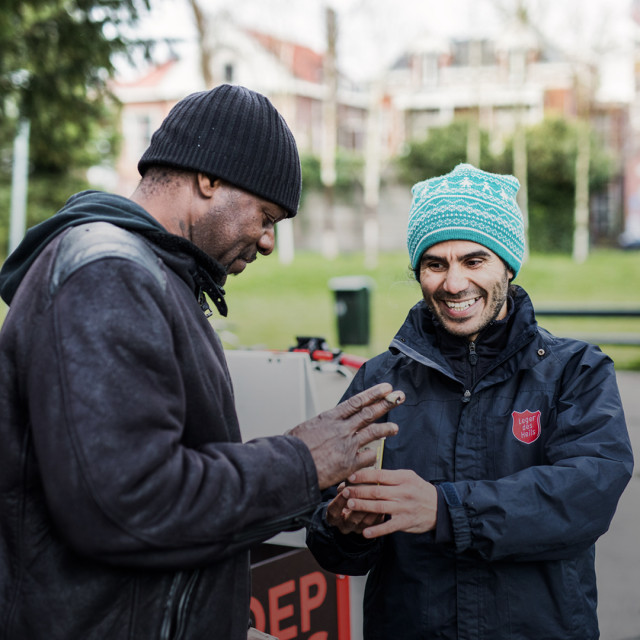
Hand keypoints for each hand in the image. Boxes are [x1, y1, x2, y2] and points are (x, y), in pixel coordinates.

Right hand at [287, 383, 403, 489]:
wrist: (292, 466)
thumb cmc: (293, 450)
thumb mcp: (302, 430)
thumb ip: (316, 427)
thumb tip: (315, 428)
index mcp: (330, 418)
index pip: (356, 402)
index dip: (374, 394)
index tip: (385, 388)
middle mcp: (342, 429)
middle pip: (369, 413)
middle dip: (386, 404)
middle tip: (399, 397)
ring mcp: (347, 445)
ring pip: (373, 433)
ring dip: (387, 429)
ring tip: (395, 428)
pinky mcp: (350, 464)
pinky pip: (368, 457)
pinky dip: (372, 455)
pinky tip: (374, 455)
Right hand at [325, 482, 384, 534]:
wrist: (357, 508)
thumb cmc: (349, 494)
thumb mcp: (343, 490)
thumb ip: (345, 485)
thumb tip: (349, 475)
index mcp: (334, 516)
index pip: (334, 510)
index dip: (339, 501)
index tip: (344, 490)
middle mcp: (345, 526)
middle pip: (351, 519)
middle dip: (359, 506)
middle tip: (364, 494)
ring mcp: (358, 530)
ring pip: (365, 523)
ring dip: (371, 509)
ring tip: (377, 497)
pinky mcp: (370, 529)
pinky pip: (376, 524)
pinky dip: (380, 513)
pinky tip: (384, 502)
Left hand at [339, 469, 437, 538]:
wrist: (439, 507)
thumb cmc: (419, 489)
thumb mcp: (408, 477)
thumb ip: (391, 475)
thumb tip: (369, 472)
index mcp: (402, 478)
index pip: (379, 475)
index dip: (363, 476)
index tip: (350, 477)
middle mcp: (403, 492)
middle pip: (376, 491)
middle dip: (358, 491)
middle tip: (344, 491)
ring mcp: (404, 508)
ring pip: (379, 507)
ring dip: (362, 507)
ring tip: (350, 505)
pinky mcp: (405, 522)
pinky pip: (388, 527)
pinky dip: (376, 530)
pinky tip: (364, 532)